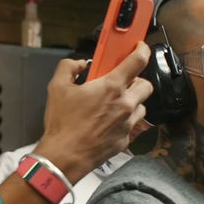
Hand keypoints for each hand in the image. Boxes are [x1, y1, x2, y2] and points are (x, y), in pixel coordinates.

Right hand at [34, 42, 152, 181]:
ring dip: (132, 102)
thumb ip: (68, 68)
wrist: (65, 156)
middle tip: (121, 82)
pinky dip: (124, 121)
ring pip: (141, 106)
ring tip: (113, 104)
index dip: (142, 50)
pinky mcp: (125, 140)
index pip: (138, 61)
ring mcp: (127, 123)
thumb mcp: (56, 88)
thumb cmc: (62, 124)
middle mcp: (125, 104)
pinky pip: (132, 126)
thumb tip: (78, 64)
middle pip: (146, 85)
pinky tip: (107, 123)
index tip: (140, 47)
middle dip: (136, 80)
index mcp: (111, 87)